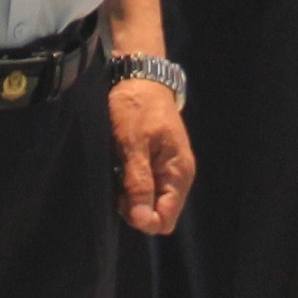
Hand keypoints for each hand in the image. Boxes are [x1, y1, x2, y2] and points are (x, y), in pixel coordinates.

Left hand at [109, 79, 192, 235]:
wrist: (140, 77)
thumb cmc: (137, 107)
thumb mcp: (133, 144)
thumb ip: (139, 182)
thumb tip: (142, 219)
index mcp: (179, 173)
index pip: (166, 219)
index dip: (143, 219)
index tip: (122, 200)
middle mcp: (178, 175)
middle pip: (158, 213)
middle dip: (135, 209)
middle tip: (118, 185)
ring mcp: (168, 169)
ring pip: (150, 201)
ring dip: (131, 196)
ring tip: (118, 172)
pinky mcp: (157, 162)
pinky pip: (146, 186)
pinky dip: (131, 184)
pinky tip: (120, 168)